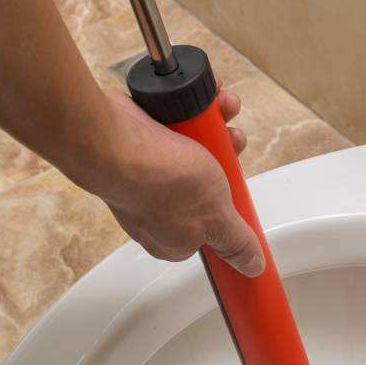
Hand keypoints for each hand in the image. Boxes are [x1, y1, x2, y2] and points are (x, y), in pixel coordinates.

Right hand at [91, 91, 264, 275]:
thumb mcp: (215, 217)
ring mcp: (147, 172)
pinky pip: (175, 126)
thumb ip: (234, 242)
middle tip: (230, 143)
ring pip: (195, 149)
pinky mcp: (139, 142)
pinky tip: (204, 99)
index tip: (239, 187)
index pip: (211, 228)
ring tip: (219, 113)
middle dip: (226, 155)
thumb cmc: (160, 182)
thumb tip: (251, 266)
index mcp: (174, 237)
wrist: (115, 140)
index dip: (229, 206)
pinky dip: (192, 111)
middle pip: (207, 182)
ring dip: (214, 127)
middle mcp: (158, 207)